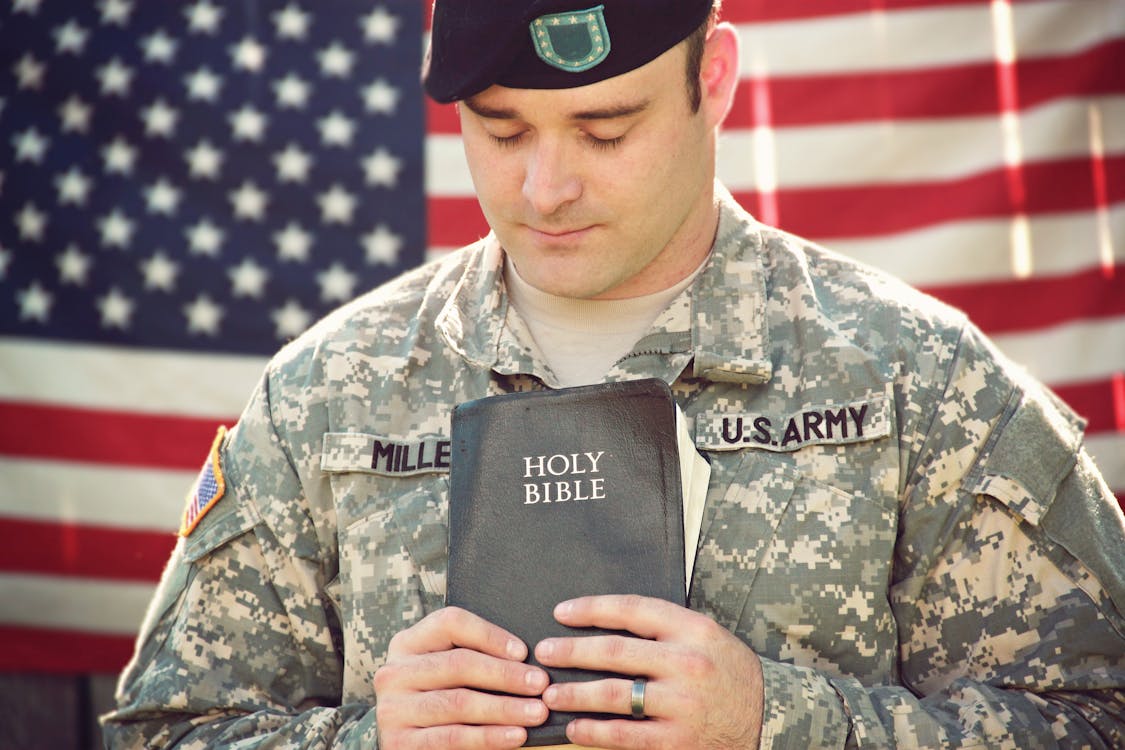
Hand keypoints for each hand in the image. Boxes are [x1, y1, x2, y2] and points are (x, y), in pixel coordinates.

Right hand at [373, 606, 549, 748]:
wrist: (406, 741)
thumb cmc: (436, 697)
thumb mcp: (441, 670)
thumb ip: (471, 657)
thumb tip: (525, 658)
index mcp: (407, 643)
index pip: (450, 623)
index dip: (490, 635)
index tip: (523, 652)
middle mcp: (395, 672)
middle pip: (458, 664)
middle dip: (505, 674)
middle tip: (540, 684)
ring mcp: (393, 709)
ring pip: (458, 702)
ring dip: (504, 708)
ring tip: (536, 712)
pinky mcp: (400, 743)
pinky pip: (452, 738)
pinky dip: (488, 737)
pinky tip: (515, 736)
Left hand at [535, 595, 762, 749]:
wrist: (770, 714)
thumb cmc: (728, 670)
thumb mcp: (704, 634)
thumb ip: (662, 627)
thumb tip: (603, 622)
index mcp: (692, 629)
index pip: (631, 609)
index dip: (591, 609)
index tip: (562, 612)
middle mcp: (686, 663)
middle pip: (614, 651)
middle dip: (571, 652)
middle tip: (543, 652)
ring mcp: (682, 704)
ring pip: (614, 695)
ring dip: (575, 694)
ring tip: (550, 694)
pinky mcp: (679, 741)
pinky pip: (626, 735)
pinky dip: (596, 732)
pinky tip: (576, 728)